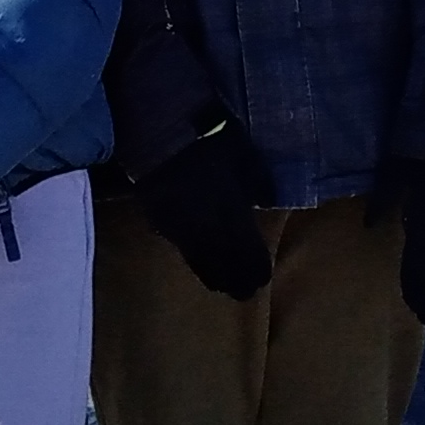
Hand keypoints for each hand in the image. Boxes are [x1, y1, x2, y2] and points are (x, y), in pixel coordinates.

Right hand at [130, 124, 272, 298]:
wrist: (157, 130)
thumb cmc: (208, 136)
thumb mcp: (244, 152)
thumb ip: (258, 179)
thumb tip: (267, 200)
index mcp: (231, 213)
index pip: (247, 253)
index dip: (256, 269)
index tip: (263, 279)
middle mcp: (206, 229)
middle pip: (223, 266)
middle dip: (235, 282)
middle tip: (245, 294)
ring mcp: (180, 228)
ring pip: (199, 262)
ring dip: (214, 275)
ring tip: (222, 286)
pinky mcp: (159, 220)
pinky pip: (181, 248)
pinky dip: (194, 257)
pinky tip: (198, 257)